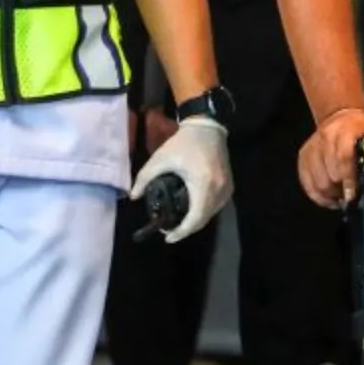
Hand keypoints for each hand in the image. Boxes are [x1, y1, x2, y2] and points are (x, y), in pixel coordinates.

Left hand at [130, 115, 231, 242]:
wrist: (207, 127)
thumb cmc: (183, 143)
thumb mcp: (160, 159)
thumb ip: (144, 178)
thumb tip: (134, 197)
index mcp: (203, 184)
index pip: (194, 218)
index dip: (181, 232)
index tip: (167, 237)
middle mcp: (219, 190)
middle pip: (203, 220)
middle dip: (186, 228)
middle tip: (169, 230)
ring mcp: (227, 188)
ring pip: (211, 214)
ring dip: (195, 221)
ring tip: (178, 222)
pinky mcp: (229, 186)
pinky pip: (216, 206)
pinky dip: (204, 212)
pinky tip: (191, 210)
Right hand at [298, 106, 363, 208]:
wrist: (341, 117)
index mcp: (346, 129)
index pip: (343, 156)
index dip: (348, 179)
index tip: (353, 195)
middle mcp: (325, 136)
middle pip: (329, 173)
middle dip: (340, 190)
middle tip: (351, 197)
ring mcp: (312, 148)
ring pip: (317, 181)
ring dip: (330, 195)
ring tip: (342, 197)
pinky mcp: (303, 157)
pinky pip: (307, 183)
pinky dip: (318, 196)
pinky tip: (331, 198)